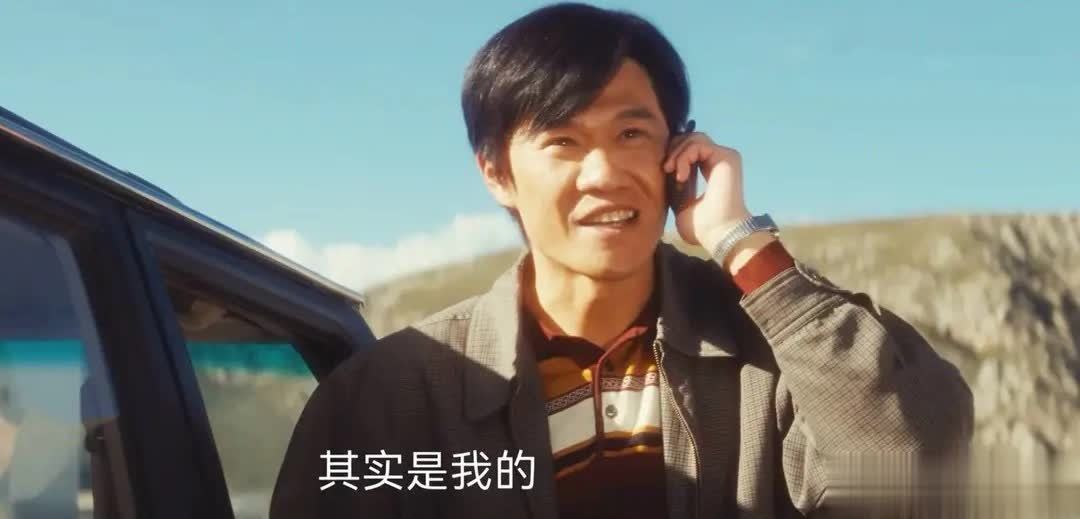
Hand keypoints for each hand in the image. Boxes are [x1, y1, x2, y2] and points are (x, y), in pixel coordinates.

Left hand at [663, 131, 751, 251]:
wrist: (719, 234)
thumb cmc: (702, 226)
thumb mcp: (681, 203)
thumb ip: (675, 184)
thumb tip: (665, 169)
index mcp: (710, 170)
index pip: (690, 149)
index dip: (674, 154)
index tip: (664, 171)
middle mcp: (719, 161)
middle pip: (691, 138)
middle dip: (674, 149)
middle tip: (665, 168)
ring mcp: (725, 157)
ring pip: (694, 138)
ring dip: (678, 152)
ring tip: (671, 171)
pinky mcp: (727, 156)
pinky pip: (698, 144)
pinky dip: (684, 157)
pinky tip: (681, 175)